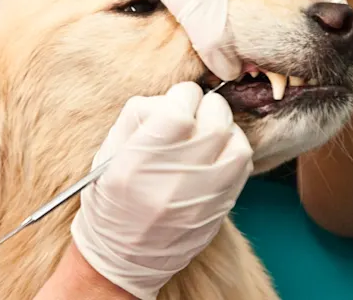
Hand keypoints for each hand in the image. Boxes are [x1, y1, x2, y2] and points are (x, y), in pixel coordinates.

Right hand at [71, 82, 253, 299]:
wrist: (126, 257)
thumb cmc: (112, 200)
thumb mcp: (108, 152)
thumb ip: (138, 114)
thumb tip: (171, 97)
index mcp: (139, 162)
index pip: (180, 109)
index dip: (182, 95)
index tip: (178, 100)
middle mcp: (176, 180)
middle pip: (215, 119)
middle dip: (206, 105)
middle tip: (194, 112)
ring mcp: (204, 196)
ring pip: (236, 140)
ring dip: (223, 126)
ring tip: (207, 131)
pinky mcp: (222, 207)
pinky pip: (244, 164)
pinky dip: (234, 147)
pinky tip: (217, 151)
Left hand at [85, 0, 344, 80]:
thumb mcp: (198, 6)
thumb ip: (217, 47)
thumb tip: (230, 74)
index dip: (330, 29)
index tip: (320, 61)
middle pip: (297, 9)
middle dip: (291, 43)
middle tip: (276, 74)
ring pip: (269, 11)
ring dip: (263, 39)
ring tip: (250, 67)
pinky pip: (246, 8)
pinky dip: (243, 29)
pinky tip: (227, 48)